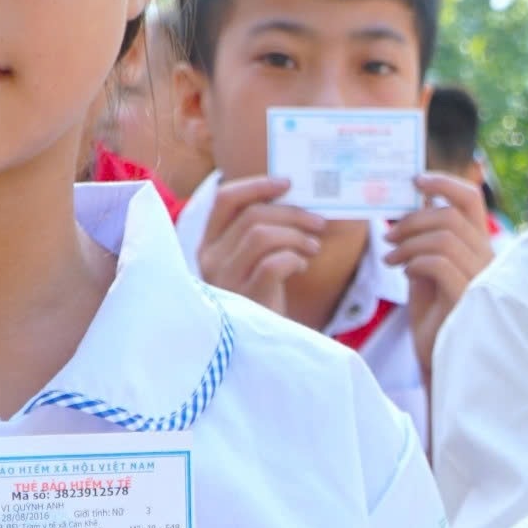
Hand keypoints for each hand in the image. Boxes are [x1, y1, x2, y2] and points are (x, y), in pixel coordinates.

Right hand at [195, 175, 328, 316]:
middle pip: (251, 215)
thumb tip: (293, 195)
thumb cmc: (260, 295)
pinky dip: (294, 259)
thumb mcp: (252, 259)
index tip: (287, 183)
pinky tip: (301, 267)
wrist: (259, 343)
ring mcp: (226, 280)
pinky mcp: (245, 298)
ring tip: (312, 247)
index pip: (225, 199)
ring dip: (296, 236)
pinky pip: (272, 264)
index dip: (257, 185)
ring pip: (261, 235)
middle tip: (318, 222)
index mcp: (209, 243)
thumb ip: (260, 229)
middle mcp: (211, 259)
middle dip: (291, 213)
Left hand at [387, 173, 496, 382]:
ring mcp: (481, 278)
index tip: (415, 181)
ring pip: (445, 237)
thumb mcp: (425, 272)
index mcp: (479, 246)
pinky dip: (415, 262)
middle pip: (452, 215)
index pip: (470, 199)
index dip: (443, 183)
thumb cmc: (434, 317)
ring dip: (408, 243)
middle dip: (413, 219)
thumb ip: (425, 242)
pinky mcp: (468, 298)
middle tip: (388, 236)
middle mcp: (487, 258)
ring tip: (390, 259)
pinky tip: (403, 274)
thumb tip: (411, 209)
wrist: (440, 360)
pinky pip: (440, 263)